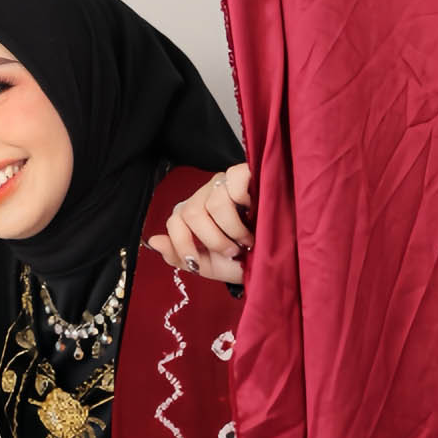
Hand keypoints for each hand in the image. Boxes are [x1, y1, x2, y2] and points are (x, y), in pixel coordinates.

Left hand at [147, 162, 252, 284]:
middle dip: (212, 241)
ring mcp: (224, 182)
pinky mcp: (244, 172)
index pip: (173, 221)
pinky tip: (256, 214)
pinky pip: (234, 183)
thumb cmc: (250, 256)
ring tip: (249, 240)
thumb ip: (183, 257)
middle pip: (190, 213)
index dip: (182, 245)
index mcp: (195, 214)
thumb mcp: (215, 264)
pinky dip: (245, 205)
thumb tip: (153, 242)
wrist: (284, 251)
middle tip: (234, 251)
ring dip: (232, 230)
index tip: (198, 265)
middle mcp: (206, 195)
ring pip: (213, 203)